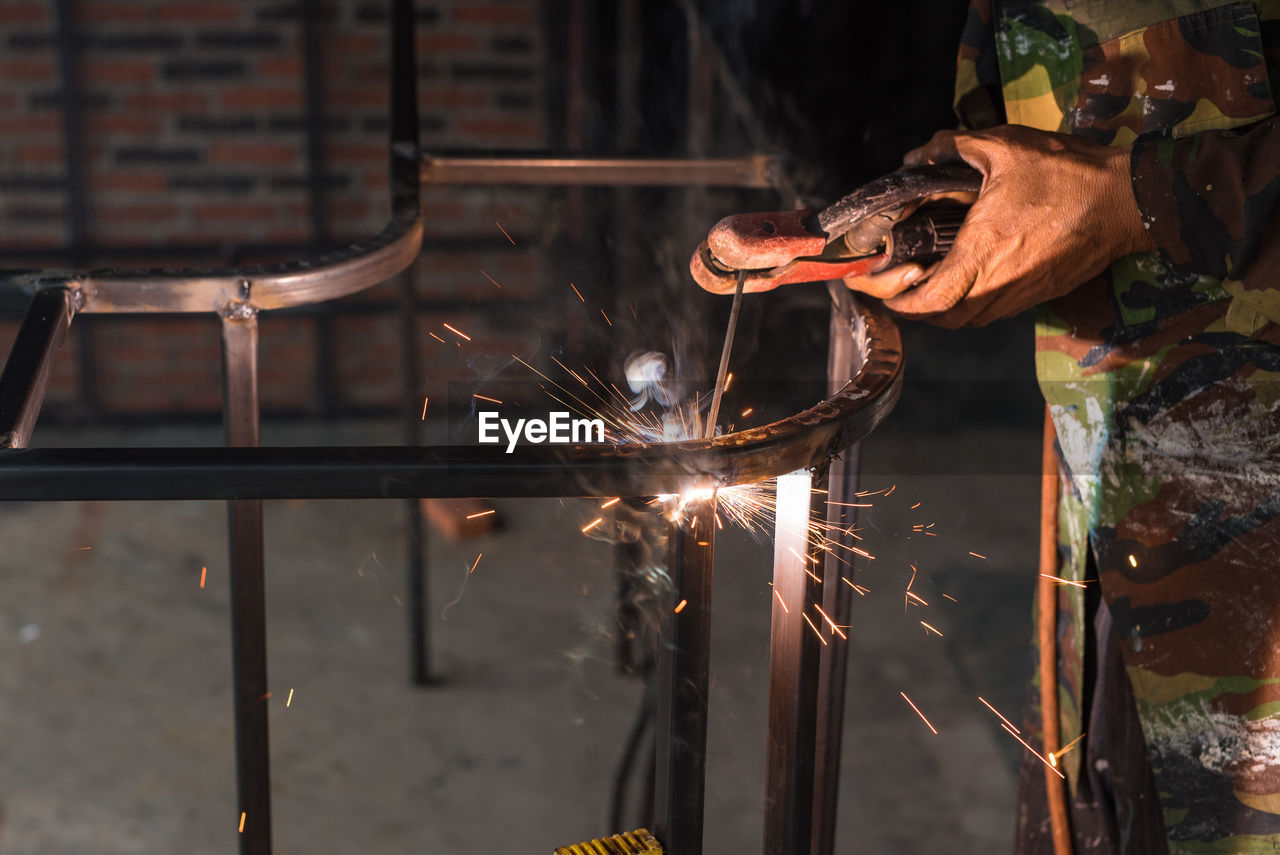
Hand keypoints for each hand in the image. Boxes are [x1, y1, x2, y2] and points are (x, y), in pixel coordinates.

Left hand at [842, 125, 1154, 326]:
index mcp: (982, 253)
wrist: (1128, 201)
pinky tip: (964, 277)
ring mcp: (1021, 294)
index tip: (875, 288)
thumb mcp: (1004, 147)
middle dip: (913, 307)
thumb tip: (916, 155)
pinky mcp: (1040, 294)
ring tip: (923, 282)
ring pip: (968, 319)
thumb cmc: (1067, 174)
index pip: (928, 301)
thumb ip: (952, 148)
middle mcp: (998, 284)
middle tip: (894, 284)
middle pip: (943, 318)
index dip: (896, 301)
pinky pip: (993, 311)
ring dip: (941, 308)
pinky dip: (969, 303)